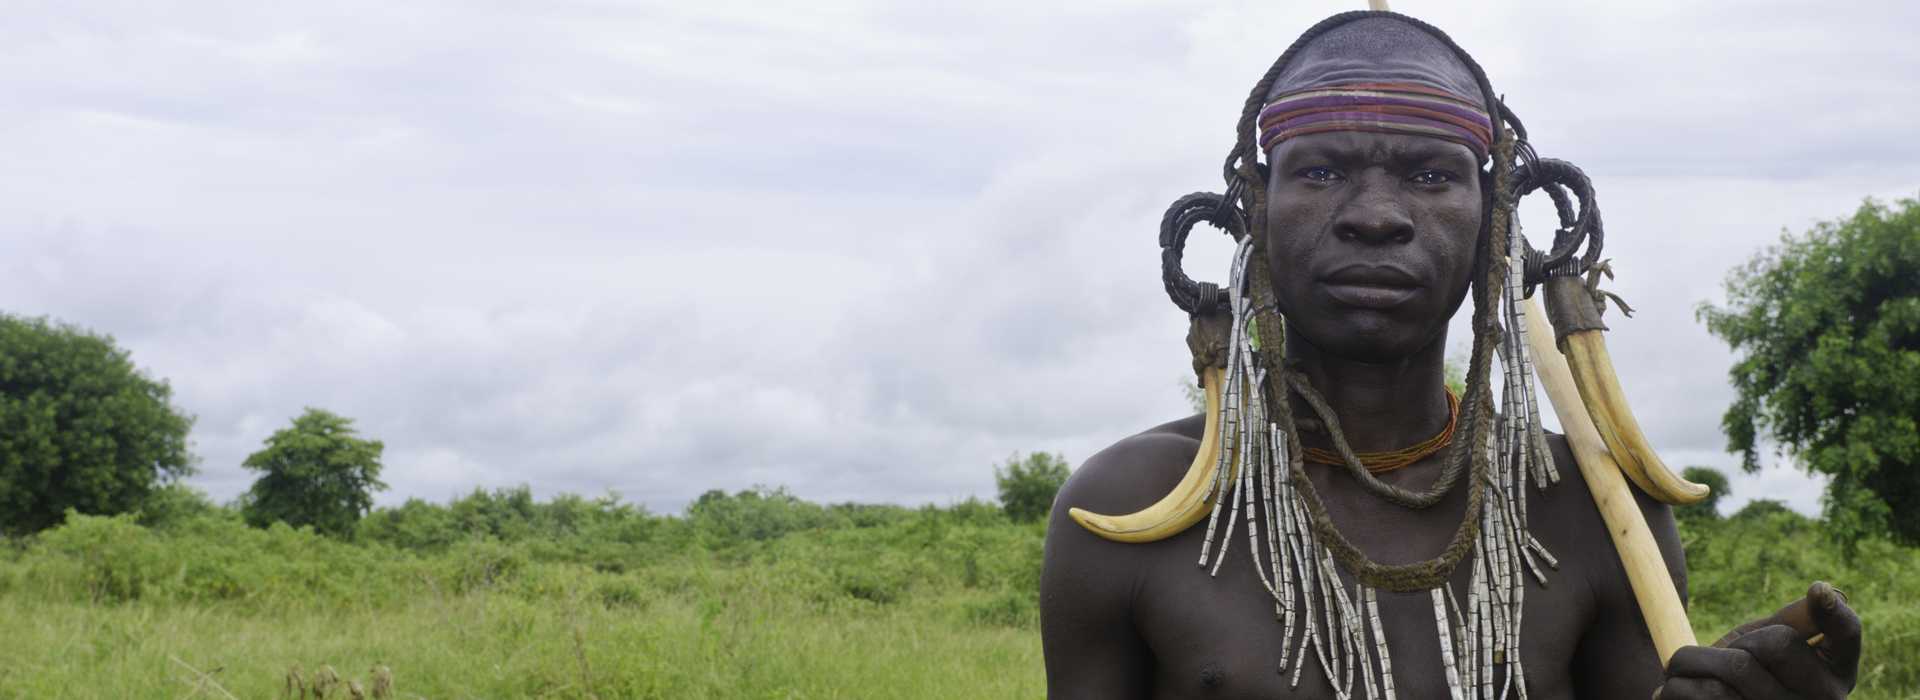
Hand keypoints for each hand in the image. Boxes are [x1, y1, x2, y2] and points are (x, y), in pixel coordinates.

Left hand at [1654, 581, 1859, 698]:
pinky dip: (1677, 686)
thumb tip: (1821, 592)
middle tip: (1722, 656)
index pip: (1847, 635)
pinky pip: (1702, 695)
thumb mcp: (1769, 647)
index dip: (1836, 613)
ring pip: (1735, 668)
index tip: (1818, 589)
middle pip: (1777, 643)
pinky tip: (1678, 690)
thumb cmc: (1746, 675)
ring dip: (1693, 661)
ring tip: (1684, 668)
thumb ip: (1787, 622)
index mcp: (1834, 672)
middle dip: (1737, 642)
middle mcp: (1822, 699)